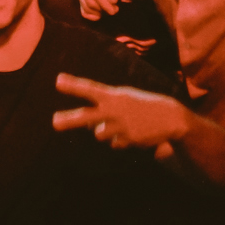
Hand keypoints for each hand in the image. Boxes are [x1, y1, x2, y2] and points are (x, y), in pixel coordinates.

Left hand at [52, 74, 189, 156]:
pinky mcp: (128, 140)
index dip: (74, 86)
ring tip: (122, 123)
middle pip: (86, 116)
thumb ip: (103, 111)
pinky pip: (114, 143)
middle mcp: (115, 110)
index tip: (58, 81)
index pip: (90, 89)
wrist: (170, 117)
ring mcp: (121, 126)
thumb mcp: (123, 100)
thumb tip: (86, 128)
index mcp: (114, 95)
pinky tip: (132, 132)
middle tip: (54, 122)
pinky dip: (119, 139)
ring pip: (98, 134)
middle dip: (69, 119)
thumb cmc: (141, 105)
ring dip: (105, 131)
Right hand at [75, 0, 125, 19]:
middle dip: (104, 8)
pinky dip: (94, 16)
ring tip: (109, 7)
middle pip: (90, 2)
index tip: (114, 10)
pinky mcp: (80, 1)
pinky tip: (102, 12)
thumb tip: (111, 1)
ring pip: (88, 9)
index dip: (104, 3)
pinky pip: (85, 13)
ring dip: (100, 12)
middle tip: (115, 8)